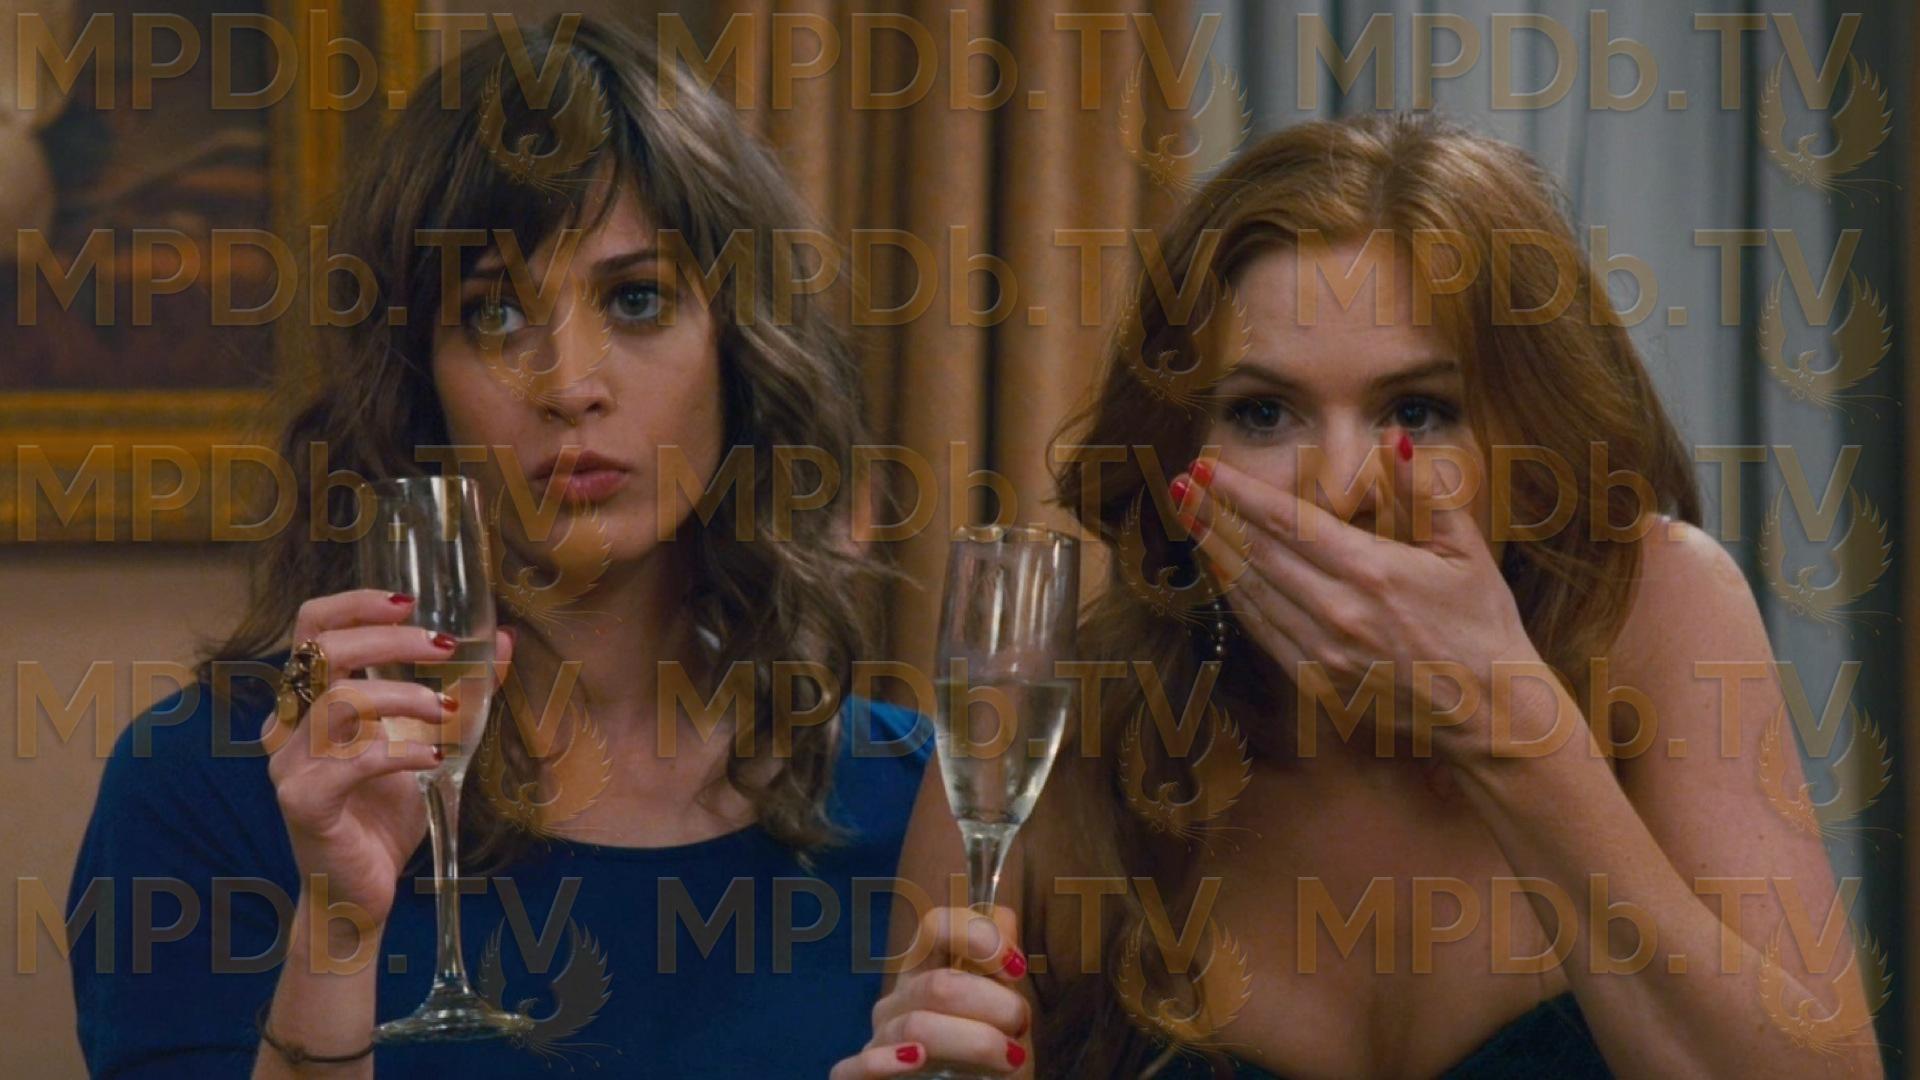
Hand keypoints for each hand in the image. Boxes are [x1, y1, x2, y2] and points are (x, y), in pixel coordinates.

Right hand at [265, 589, 513, 925]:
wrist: (359, 892)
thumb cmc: (387, 813)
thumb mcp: (433, 740)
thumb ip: (464, 692)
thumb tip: (505, 642)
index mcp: (312, 700)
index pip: (313, 627)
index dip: (355, 604)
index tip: (410, 602)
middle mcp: (291, 724)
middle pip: (323, 650)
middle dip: (389, 640)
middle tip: (441, 646)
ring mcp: (291, 763)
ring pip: (338, 702)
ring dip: (402, 696)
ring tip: (445, 710)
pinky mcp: (303, 801)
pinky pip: (351, 763)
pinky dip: (401, 752)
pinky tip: (433, 759)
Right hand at [831, 905, 1032, 1077]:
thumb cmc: (989, 1051)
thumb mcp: (1004, 1004)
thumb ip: (1000, 961)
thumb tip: (1001, 917)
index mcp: (926, 970)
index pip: (935, 927)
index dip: (979, 937)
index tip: (1016, 968)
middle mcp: (898, 999)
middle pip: (938, 985)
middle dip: (995, 1004)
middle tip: (1021, 1026)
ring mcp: (879, 1039)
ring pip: (918, 1028)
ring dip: (977, 1041)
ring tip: (1010, 1058)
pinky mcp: (861, 1077)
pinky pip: (856, 1066)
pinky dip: (884, 1063)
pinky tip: (916, 1062)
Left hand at [1174, 440, 1543, 761]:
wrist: (1488, 711)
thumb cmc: (1480, 624)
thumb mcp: (1463, 550)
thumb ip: (1421, 494)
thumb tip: (1393, 440)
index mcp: (1371, 572)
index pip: (1287, 521)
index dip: (1240, 492)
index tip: (1207, 468)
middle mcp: (1337, 611)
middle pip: (1257, 553)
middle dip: (1214, 514)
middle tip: (1181, 484)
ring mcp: (1321, 651)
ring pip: (1251, 591)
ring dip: (1215, 551)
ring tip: (1189, 518)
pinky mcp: (1315, 681)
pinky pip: (1261, 630)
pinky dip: (1236, 595)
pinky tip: (1221, 570)